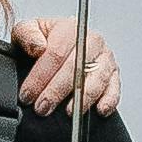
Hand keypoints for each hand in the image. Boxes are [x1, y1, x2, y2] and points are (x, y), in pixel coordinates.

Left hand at [7, 12, 122, 117]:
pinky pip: (115, 88)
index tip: (28, 94)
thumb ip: (27, 34)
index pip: (56, 53)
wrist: (57, 47)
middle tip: (42, 107)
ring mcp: (105, 58)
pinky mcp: (113, 75)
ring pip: (96, 79)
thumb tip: (38, 46)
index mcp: (70, 28)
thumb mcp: (26, 31)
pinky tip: (99, 109)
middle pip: (76, 68)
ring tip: (68, 112)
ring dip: (82, 98)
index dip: (40, 76)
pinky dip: (109, 100)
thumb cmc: (42, 41)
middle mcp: (91, 41)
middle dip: (56, 91)